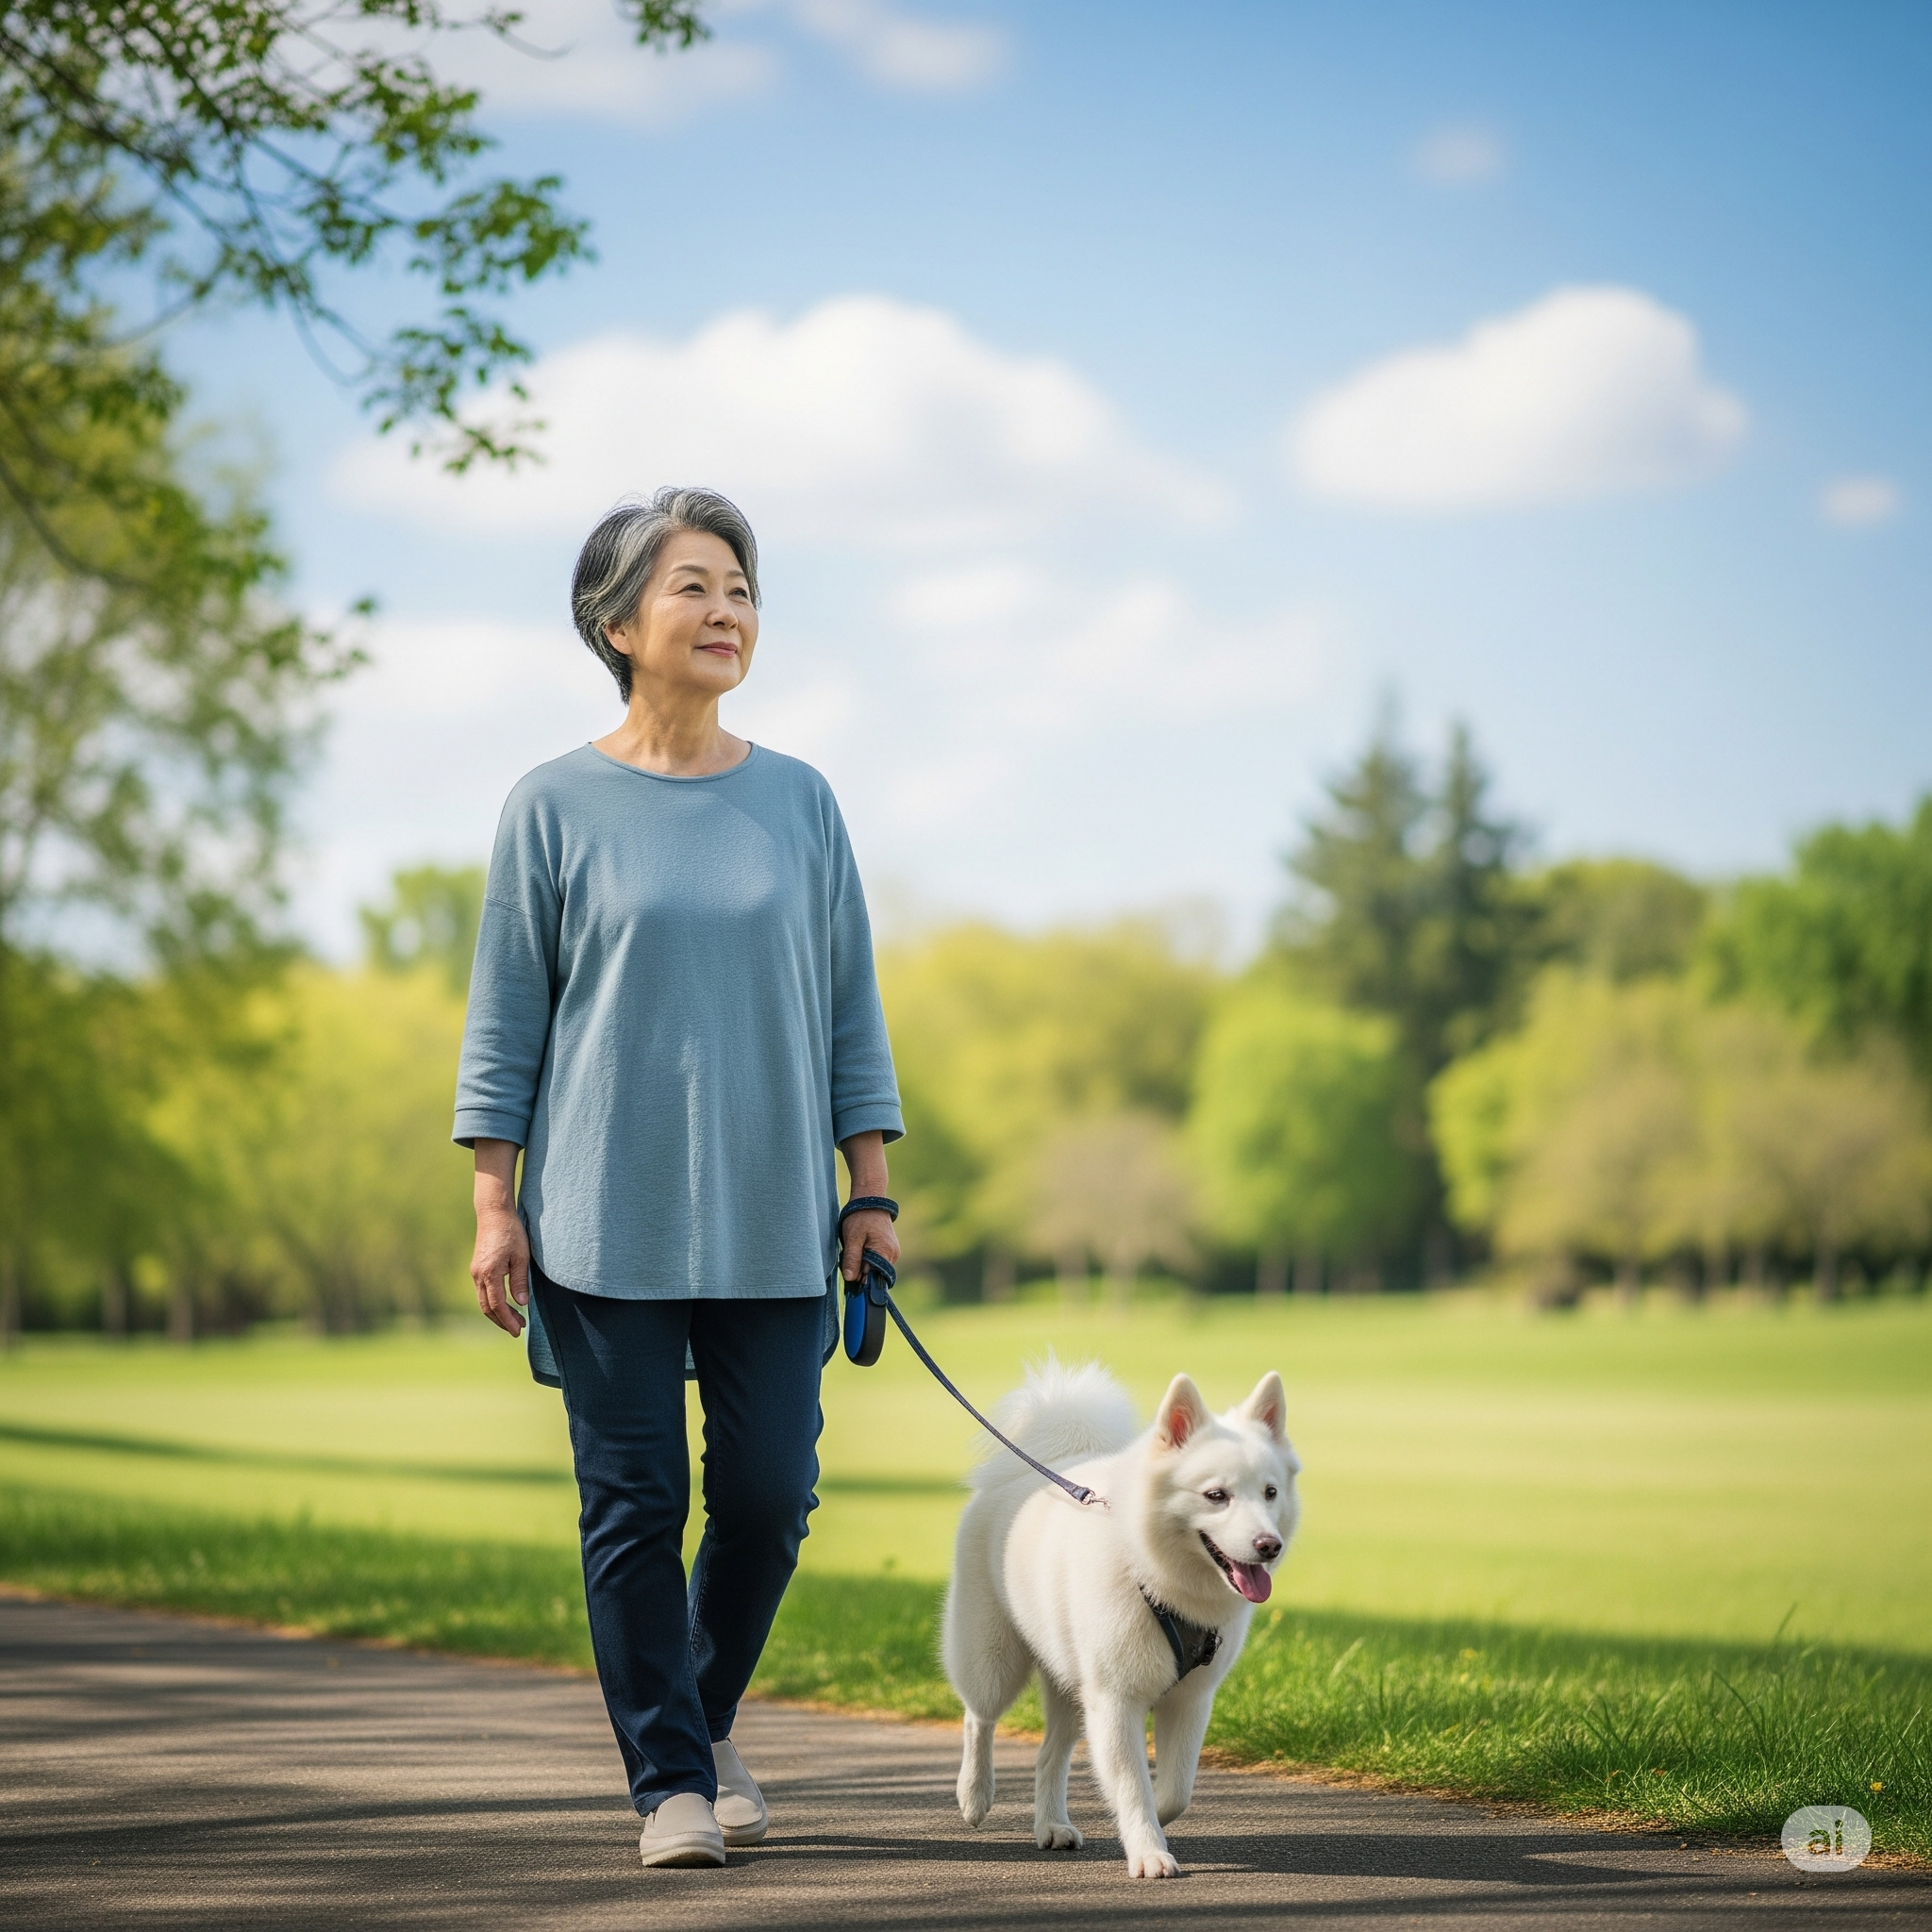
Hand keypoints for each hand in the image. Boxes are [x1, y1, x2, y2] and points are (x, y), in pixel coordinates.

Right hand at [471, 1138, 528, 1337]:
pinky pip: (483, 1292)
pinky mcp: (477, 1268)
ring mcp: (475, 1272)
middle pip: (487, 1307)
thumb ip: (520, 1281)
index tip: (519, 1330)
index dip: (508, 1320)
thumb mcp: (521, 1257)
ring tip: (515, 1320)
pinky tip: (505, 1305)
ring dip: (497, 1313)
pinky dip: (493, 1303)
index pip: (497, 1305)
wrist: (494, 1213)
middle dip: (502, 1321)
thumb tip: (521, 1304)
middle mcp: (478, 1275)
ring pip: (483, 1301)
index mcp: (489, 1273)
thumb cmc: (511, 1232)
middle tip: (519, 1329)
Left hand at [840, 1208, 898, 1283]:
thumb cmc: (860, 1217)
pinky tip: (861, 1247)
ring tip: (856, 1248)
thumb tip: (850, 1279)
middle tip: (850, 1254)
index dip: (858, 1276)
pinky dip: (867, 1258)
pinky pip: (877, 1261)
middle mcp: (893, 1255)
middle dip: (860, 1269)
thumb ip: (852, 1259)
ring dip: (863, 1264)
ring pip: (874, 1268)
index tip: (849, 1267)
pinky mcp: (890, 1250)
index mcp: (885, 1253)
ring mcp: (893, 1253)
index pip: (871, 1278)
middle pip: (873, 1274)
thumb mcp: (852, 1238)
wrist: (870, 1201)